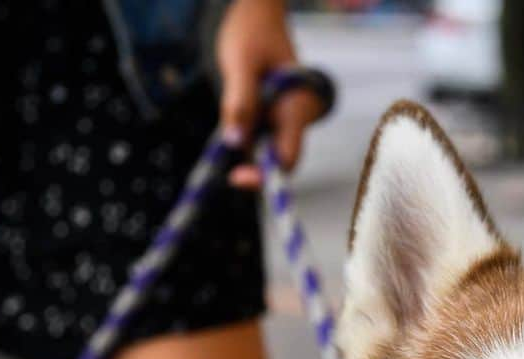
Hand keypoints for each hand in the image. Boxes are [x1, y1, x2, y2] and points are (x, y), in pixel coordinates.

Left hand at [216, 0, 322, 187]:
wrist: (258, 15)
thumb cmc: (252, 32)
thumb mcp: (240, 62)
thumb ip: (240, 102)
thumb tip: (234, 142)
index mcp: (297, 107)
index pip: (286, 157)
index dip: (265, 174)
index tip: (236, 177)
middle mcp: (295, 119)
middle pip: (275, 160)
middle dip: (250, 163)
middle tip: (226, 168)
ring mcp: (283, 120)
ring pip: (262, 149)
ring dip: (242, 141)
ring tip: (235, 97)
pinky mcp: (271, 118)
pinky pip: (255, 136)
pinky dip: (241, 132)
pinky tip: (235, 103)